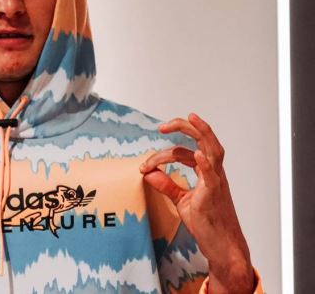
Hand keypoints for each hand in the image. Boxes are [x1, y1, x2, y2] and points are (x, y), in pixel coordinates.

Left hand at [139, 113, 253, 293]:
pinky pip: (212, 178)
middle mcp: (214, 173)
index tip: (145, 166)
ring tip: (189, 119)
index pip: (184, 152)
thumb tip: (150, 174)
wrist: (223, 248)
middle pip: (205, 141)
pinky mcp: (214, 197)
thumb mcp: (182, 201)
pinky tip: (196, 155)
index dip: (162, 155)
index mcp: (207, 173)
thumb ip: (167, 186)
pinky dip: (205, 165)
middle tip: (164, 125)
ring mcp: (216, 183)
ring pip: (213, 151)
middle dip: (186, 127)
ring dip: (201, 133)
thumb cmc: (207, 224)